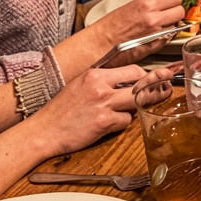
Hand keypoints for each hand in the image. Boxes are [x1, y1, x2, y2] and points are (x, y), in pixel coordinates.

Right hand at [30, 64, 144, 155]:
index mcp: (95, 74)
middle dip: (151, 90)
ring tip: (124, 111)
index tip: (153, 82)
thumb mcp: (80, 86)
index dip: (146, 78)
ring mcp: (103, 104)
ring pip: (138, 102)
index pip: (133, 70)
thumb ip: (103, 83)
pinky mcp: (104, 122)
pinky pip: (126, 121)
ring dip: (136, 108)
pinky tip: (109, 125)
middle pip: (141, 83)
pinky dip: (121, 124)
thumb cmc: (60, 111)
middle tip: (157, 95)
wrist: (43, 131)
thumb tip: (126, 84)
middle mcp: (101, 86)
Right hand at [95, 0, 184, 48]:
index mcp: (147, 4)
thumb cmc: (110, 26)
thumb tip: (164, 1)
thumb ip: (150, 3)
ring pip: (178, 24)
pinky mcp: (157, 46)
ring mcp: (157, 33)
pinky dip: (168, 34)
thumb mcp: (131, 6)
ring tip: (160, 23)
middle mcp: (154, 18)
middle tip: (168, 11)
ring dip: (172, 23)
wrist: (101, 45)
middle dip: (176, 10)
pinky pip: (171, 37)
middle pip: (180, 11)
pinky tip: (157, 32)